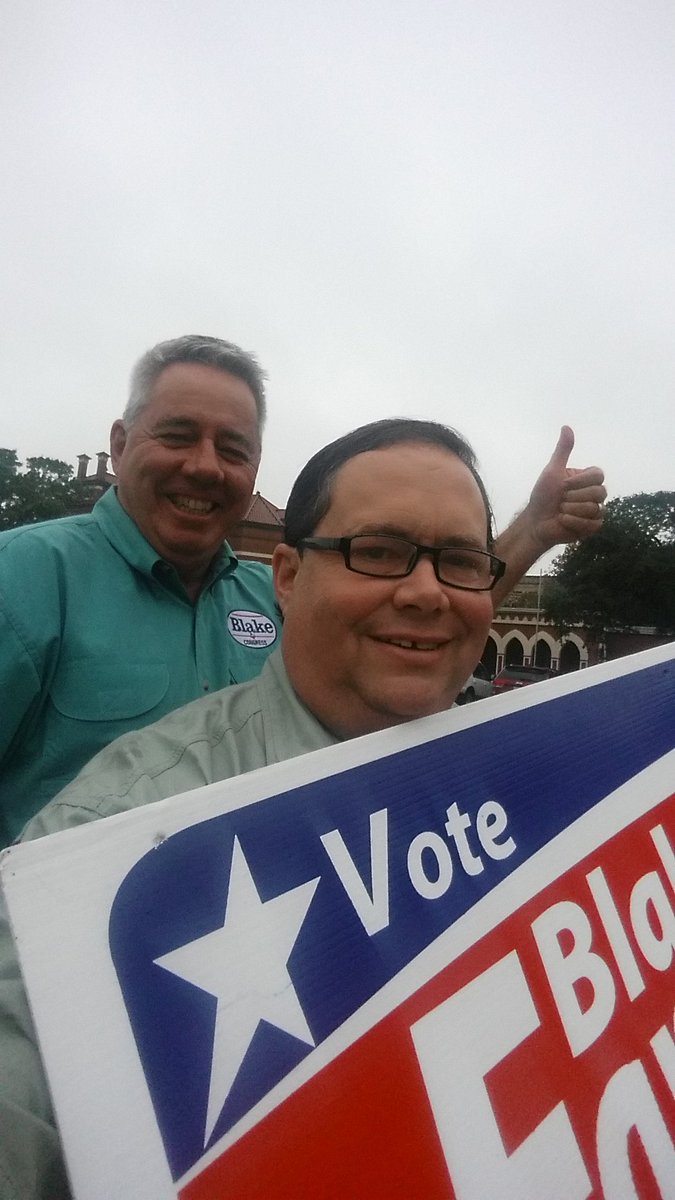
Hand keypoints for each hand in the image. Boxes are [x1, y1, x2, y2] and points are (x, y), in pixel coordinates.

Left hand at [526, 425, 605, 552]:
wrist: (536, 521)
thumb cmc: (542, 496)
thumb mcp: (552, 471)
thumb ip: (562, 451)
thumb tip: (566, 427)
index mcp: (587, 479)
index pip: (598, 474)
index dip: (580, 481)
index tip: (563, 485)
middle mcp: (594, 493)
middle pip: (599, 492)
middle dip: (573, 497)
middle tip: (560, 500)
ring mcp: (595, 510)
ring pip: (595, 508)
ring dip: (571, 510)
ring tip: (560, 511)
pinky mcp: (592, 526)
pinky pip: (593, 523)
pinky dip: (573, 522)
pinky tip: (562, 521)